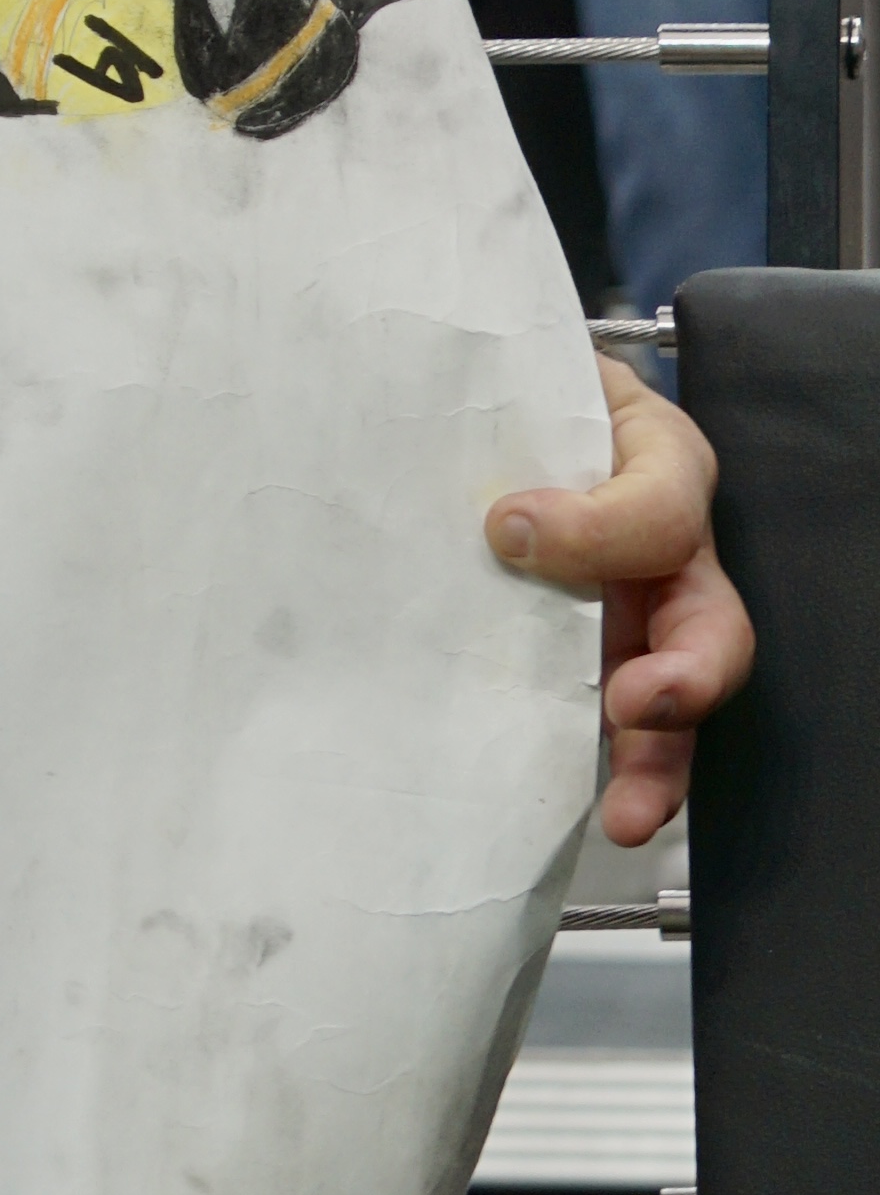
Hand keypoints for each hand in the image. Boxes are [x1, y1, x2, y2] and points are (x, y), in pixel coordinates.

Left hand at [489, 358, 751, 845]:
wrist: (483, 403)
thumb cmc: (515, 385)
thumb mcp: (528, 378)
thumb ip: (518, 417)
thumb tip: (496, 523)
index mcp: (658, 463)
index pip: (659, 506)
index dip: (594, 529)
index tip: (506, 529)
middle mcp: (667, 552)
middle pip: (712, 629)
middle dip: (684, 682)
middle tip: (633, 707)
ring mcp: (639, 615)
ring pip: (673, 698)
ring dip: (656, 762)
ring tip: (627, 816)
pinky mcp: (594, 659)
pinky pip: (615, 723)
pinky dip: (602, 767)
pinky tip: (579, 799)